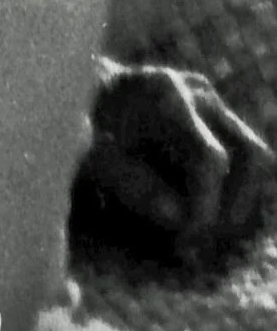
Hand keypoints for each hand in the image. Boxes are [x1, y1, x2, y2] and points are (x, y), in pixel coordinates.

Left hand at [73, 58, 276, 273]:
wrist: (76, 88)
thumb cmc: (80, 126)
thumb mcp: (94, 158)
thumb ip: (134, 186)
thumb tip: (180, 219)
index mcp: (165, 97)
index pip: (210, 160)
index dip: (207, 208)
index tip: (188, 241)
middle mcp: (196, 92)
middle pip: (249, 156)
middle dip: (236, 207)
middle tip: (207, 242)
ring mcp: (209, 100)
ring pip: (255, 155)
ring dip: (242, 201)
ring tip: (210, 233)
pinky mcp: (213, 113)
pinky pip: (245, 154)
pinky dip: (237, 189)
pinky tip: (210, 216)